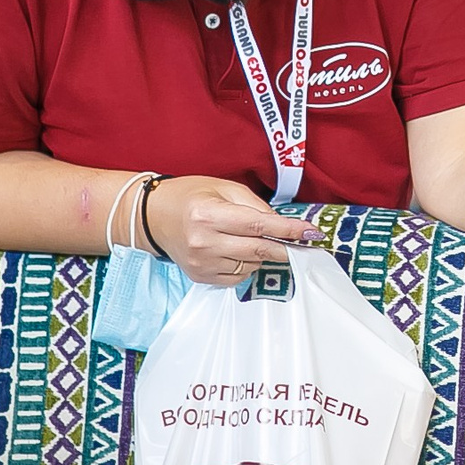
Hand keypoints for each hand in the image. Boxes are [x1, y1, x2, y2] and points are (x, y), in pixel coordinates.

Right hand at [137, 175, 322, 286]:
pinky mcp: (200, 277)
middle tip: (302, 244)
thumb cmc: (190, 196)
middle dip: (284, 247)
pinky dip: (246, 265)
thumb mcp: (224, 188)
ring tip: (252, 238)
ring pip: (251, 265)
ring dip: (262, 254)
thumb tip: (282, 225)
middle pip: (259, 250)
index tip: (311, 233)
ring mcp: (201, 263)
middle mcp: (204, 242)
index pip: (259, 226)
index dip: (289, 231)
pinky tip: (236, 250)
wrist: (153, 217)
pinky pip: (237, 277)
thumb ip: (255, 206)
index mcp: (208, 215)